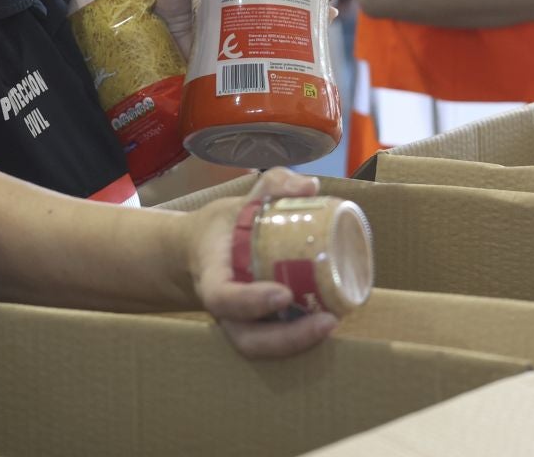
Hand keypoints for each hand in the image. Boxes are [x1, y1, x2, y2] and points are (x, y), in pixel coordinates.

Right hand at [183, 167, 338, 357]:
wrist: (202, 250)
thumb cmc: (224, 226)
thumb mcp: (241, 200)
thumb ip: (274, 186)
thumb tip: (311, 187)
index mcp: (212, 275)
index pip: (222, 297)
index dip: (251, 302)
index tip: (285, 294)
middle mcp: (223, 309)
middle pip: (247, 339)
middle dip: (287, 338)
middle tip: (327, 320)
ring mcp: (238, 323)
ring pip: (262, 347)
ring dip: (298, 342)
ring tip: (332, 322)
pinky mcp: (255, 327)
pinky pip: (274, 340)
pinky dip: (300, 337)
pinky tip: (329, 319)